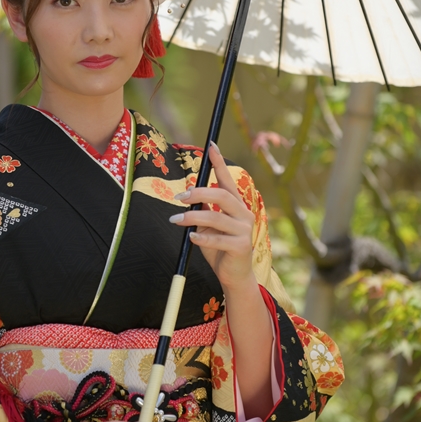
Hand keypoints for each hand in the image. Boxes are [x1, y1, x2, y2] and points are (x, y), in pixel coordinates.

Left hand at [169, 142, 254, 293]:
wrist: (234, 275)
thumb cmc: (219, 247)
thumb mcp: (209, 225)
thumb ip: (204, 210)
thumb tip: (188, 195)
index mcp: (236, 206)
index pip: (228, 180)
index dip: (219, 162)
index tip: (211, 146)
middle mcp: (243, 214)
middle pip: (222, 195)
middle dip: (199, 193)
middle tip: (179, 197)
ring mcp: (244, 230)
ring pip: (216, 217)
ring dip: (192, 216)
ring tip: (175, 219)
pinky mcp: (241, 247)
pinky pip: (218, 239)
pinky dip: (202, 237)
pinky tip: (191, 237)